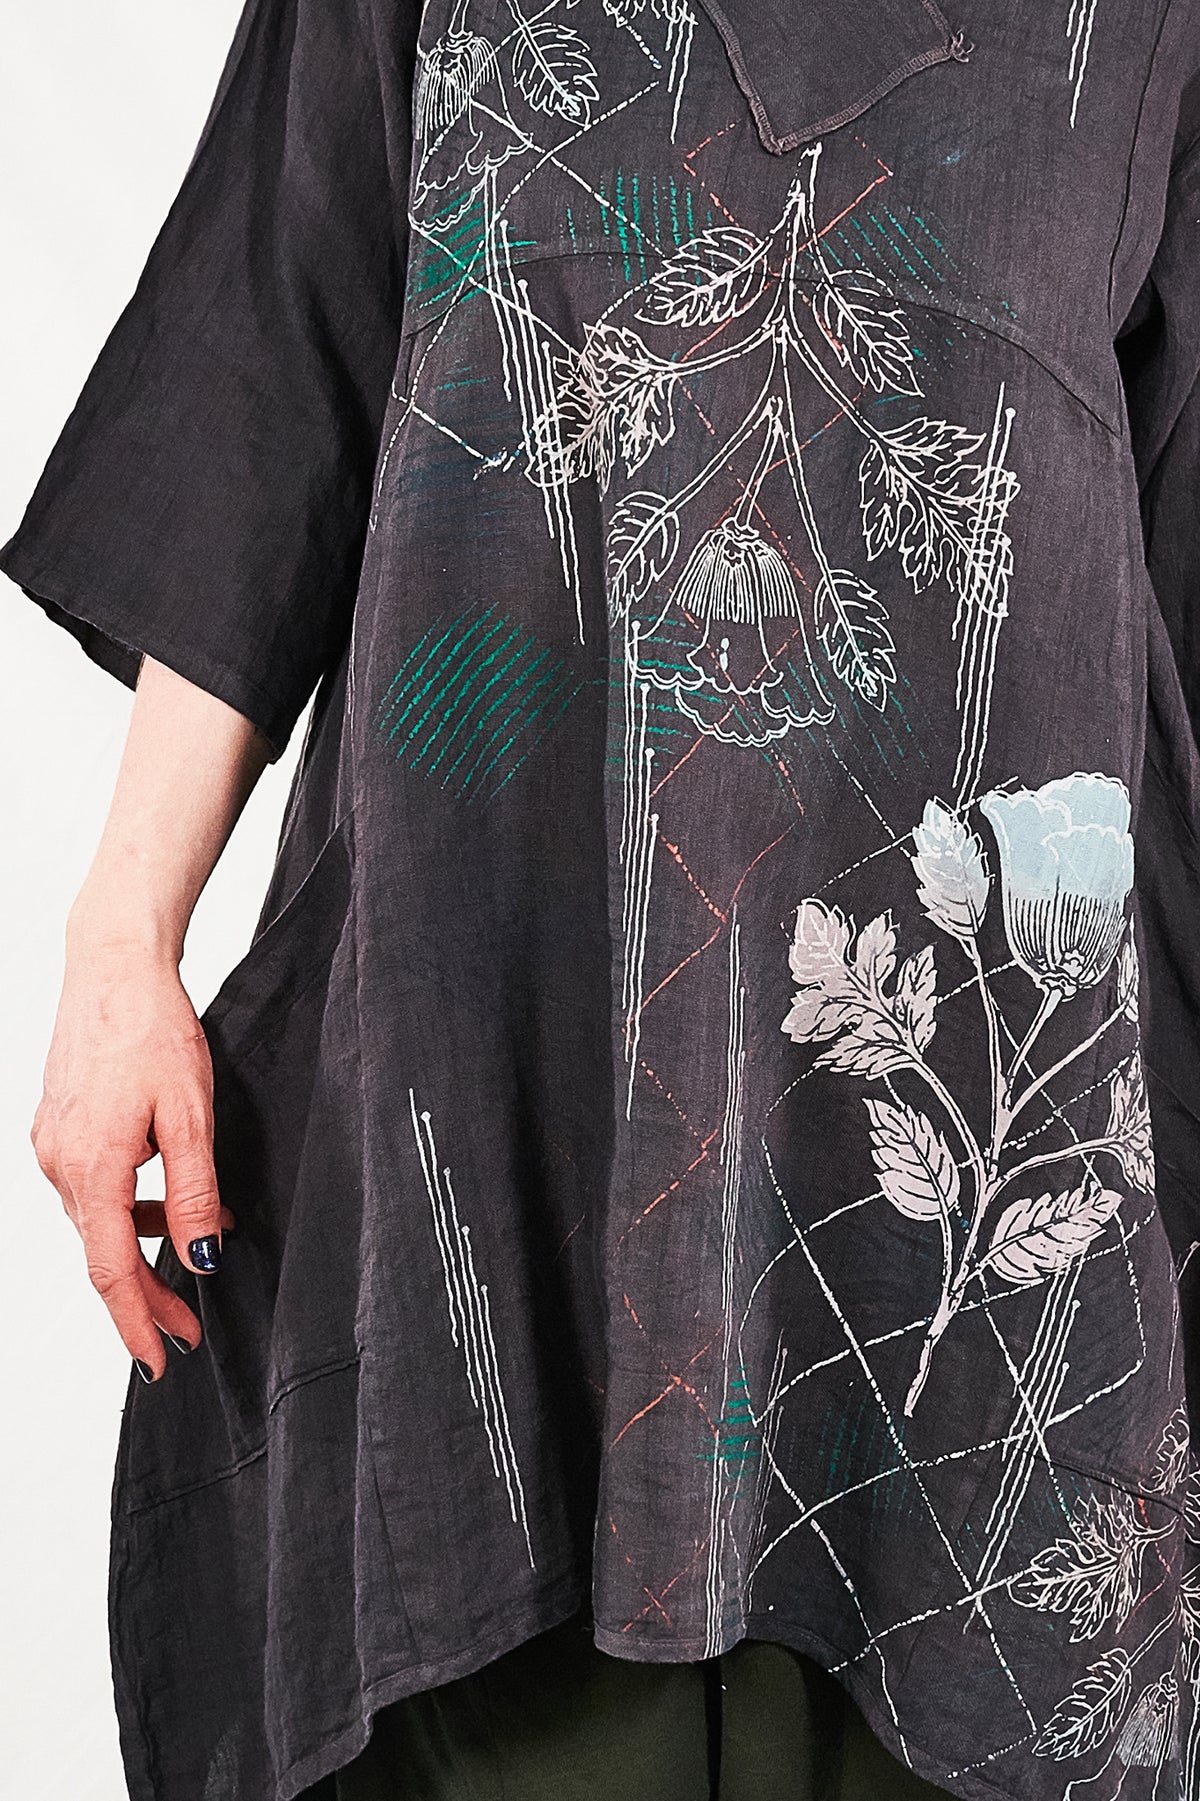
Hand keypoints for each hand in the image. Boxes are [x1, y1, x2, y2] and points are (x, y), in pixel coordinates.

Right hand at [31, 932, 235, 1381]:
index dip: (137, 1322)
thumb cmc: (155, 1030)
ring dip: (142, 1245)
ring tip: (198, 1247)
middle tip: (188, 1328)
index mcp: (91, 1169)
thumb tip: (199, 1260)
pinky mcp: (55, 1128)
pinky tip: (167, 1197)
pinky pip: (92, 1188)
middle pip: (102, 1255)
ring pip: (98, 1221)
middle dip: (146, 1297)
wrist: (112, 966)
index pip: (111, 1272)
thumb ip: (194, 1195)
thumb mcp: (191, 1117)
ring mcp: (50, 1146)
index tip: (159, 1361)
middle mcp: (58, 1165)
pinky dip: (129, 1205)